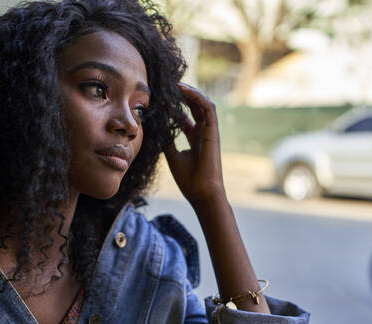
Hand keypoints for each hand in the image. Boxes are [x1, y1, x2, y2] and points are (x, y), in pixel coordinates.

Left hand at [164, 83, 225, 206]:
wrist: (201, 192)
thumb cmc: (189, 179)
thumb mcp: (172, 156)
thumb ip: (168, 141)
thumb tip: (158, 128)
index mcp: (195, 139)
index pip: (186, 117)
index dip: (174, 106)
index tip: (161, 99)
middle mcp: (203, 133)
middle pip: (194, 107)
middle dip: (182, 95)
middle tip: (168, 86)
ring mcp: (210, 131)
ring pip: (203, 104)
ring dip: (190, 93)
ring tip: (176, 84)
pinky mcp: (213, 131)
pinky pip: (208, 108)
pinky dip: (197, 97)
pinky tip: (184, 90)